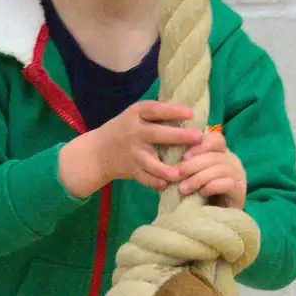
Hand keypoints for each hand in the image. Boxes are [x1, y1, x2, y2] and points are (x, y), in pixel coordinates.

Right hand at [58, 102, 202, 197]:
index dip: (172, 111)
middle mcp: (134, 133)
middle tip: (198, 137)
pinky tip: (166, 185)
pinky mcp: (131, 169)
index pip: (155, 110)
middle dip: (178, 136)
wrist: (97, 152)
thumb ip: (157, 114)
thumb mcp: (135, 115)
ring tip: (179, 173)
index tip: (191, 113)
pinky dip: (154, 182)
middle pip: (157, 134)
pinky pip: (144, 178)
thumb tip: (191, 114)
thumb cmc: (125, 129)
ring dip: (164, 168)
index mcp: (136, 115)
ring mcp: (132, 153)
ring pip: (149, 162)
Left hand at [162, 127, 247, 208]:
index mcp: (221, 153)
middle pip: (215, 155)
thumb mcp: (189, 176)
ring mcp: (239, 176)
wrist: (211, 222)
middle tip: (177, 175)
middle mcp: (233, 161)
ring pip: (220, 168)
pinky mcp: (240, 191)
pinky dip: (212, 187)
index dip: (200, 145)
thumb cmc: (197, 196)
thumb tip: (166, 153)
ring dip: (198, 178)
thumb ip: (184, 164)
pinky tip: (202, 194)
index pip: (216, 138)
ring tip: (184, 189)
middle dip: (193, 165)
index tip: (183, 156)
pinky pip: (228, 183)